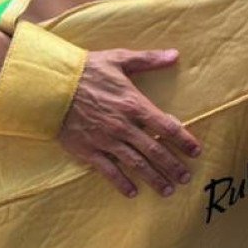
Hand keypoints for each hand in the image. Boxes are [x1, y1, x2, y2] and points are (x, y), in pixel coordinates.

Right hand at [57, 48, 200, 197]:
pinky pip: (109, 171)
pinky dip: (121, 183)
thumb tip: (175, 54)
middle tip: (186, 178)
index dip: (184, 140)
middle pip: (155, 150)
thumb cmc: (86, 70)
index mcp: (134, 104)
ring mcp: (106, 141)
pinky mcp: (89, 151)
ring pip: (136, 164)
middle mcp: (123, 126)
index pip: (166, 126)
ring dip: (154, 178)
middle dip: (173, 166)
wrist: (50, 86)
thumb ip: (149, 59)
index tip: (196, 152)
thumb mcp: (119, 59)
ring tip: (168, 190)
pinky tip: (132, 193)